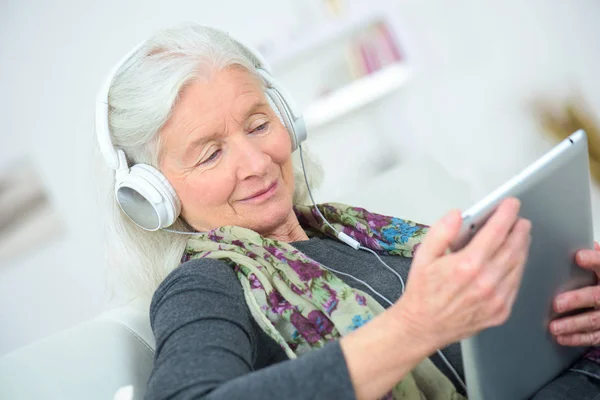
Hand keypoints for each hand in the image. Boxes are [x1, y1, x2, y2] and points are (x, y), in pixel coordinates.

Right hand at [394, 198, 531, 348]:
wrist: (423, 326)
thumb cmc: (422, 292)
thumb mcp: (423, 256)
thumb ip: (441, 232)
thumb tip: (456, 215)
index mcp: (467, 265)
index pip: (496, 232)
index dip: (506, 214)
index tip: (511, 205)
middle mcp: (486, 281)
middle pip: (513, 247)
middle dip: (518, 229)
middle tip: (519, 219)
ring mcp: (496, 298)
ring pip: (518, 265)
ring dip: (521, 247)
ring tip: (519, 237)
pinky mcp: (501, 311)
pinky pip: (516, 284)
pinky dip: (518, 268)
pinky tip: (513, 261)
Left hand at [550, 242, 599, 345]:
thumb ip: (597, 258)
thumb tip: (587, 245)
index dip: (594, 259)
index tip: (578, 256)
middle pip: (597, 296)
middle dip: (577, 300)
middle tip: (557, 303)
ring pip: (595, 320)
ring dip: (573, 324)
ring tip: (554, 326)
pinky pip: (595, 336)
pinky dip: (578, 338)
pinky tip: (562, 337)